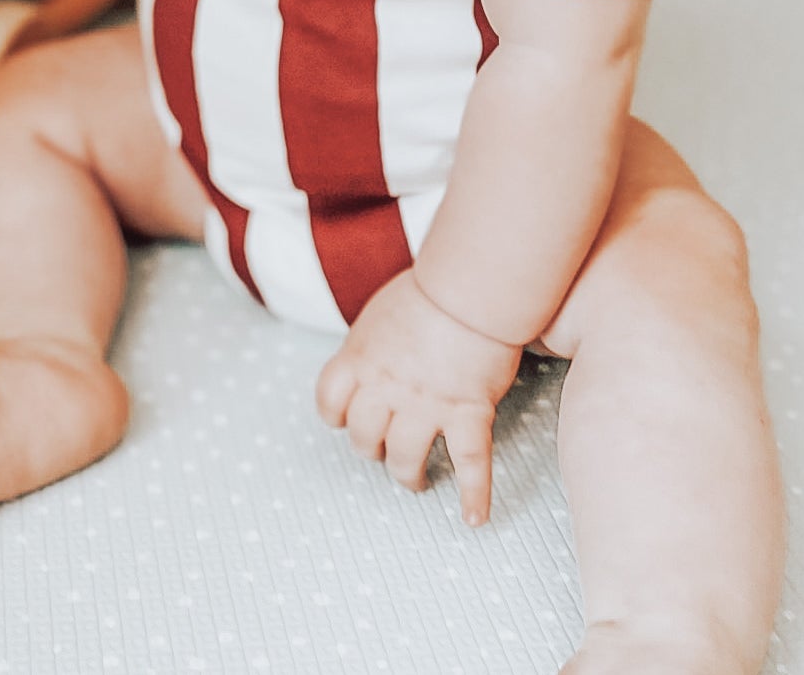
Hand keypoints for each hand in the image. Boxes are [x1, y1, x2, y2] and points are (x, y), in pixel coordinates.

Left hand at [315, 268, 521, 525]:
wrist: (470, 286)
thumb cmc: (429, 289)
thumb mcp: (380, 313)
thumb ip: (372, 344)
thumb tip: (372, 359)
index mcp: (359, 358)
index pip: (329, 403)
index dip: (338, 417)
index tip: (349, 420)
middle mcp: (385, 387)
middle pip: (363, 437)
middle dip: (372, 448)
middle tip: (386, 449)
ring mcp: (425, 404)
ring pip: (404, 458)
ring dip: (407, 475)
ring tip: (416, 479)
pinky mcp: (467, 413)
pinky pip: (470, 465)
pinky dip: (474, 496)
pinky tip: (474, 517)